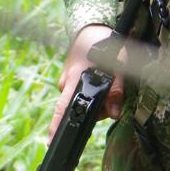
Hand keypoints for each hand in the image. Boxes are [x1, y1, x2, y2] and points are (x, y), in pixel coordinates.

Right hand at [50, 24, 121, 139]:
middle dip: (97, 110)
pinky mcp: (69, 78)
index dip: (56, 126)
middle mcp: (66, 82)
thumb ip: (116, 91)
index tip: (51, 141)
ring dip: (96, 101)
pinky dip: (91, 92)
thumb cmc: (105, 45)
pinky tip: (100, 80)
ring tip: (109, 83)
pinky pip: (79, 92)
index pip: (63, 108)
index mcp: (75, 80)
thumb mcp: (118, 67)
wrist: (91, 29)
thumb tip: (114, 114)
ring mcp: (66, 79)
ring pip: (81, 100)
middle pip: (78, 108)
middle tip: (114, 101)